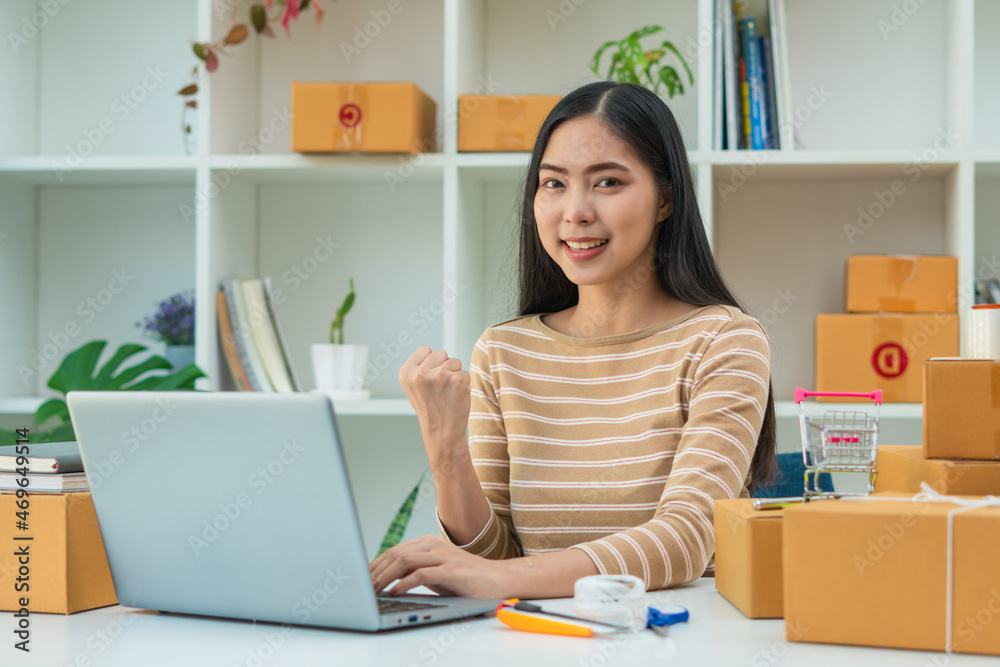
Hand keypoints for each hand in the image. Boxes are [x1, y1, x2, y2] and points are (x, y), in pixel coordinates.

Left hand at [370, 534, 507, 598]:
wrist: (495, 580)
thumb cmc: (462, 579)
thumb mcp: (433, 571)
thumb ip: (412, 570)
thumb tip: (384, 580)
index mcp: (427, 542)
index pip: (393, 550)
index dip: (374, 565)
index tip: (361, 578)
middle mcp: (433, 544)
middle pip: (395, 553)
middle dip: (375, 571)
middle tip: (362, 586)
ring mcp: (443, 555)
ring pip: (404, 561)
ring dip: (385, 576)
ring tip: (373, 590)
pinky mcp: (451, 570)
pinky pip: (421, 574)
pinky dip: (405, 583)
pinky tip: (395, 592)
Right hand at [399, 346, 471, 467]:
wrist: (441, 433)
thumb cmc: (430, 408)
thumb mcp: (414, 387)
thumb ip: (418, 367)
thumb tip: (430, 351)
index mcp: (406, 373)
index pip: (425, 350)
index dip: (431, 364)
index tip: (429, 382)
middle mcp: (420, 373)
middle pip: (441, 353)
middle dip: (444, 367)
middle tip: (440, 389)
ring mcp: (439, 376)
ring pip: (455, 361)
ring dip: (455, 375)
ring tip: (448, 393)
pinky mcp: (457, 380)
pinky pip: (465, 373)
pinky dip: (464, 384)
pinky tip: (457, 396)